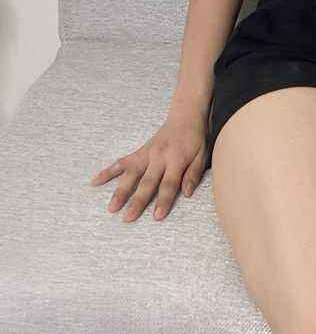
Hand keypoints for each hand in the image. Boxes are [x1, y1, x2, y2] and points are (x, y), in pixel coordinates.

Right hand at [88, 108, 208, 221]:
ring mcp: (147, 154)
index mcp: (177, 159)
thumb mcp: (202, 155)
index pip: (169, 183)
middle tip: (128, 218)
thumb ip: (193, 174)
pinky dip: (108, 171)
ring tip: (111, 207)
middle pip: (147, 182)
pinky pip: (122, 162)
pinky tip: (95, 181)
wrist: (185, 116)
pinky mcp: (140, 151)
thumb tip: (187, 193)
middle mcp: (159, 157)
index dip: (163, 200)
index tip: (156, 217)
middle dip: (138, 200)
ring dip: (121, 191)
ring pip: (131, 174)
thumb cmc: (195, 138)